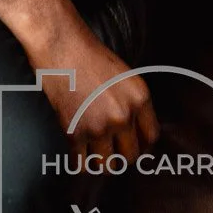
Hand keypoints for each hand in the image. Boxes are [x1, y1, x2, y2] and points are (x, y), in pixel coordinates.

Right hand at [36, 26, 160, 172]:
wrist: (62, 46)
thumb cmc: (91, 55)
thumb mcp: (125, 75)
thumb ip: (133, 102)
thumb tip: (136, 129)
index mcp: (140, 98)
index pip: (151, 137)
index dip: (142, 145)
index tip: (134, 145)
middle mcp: (123, 115)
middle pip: (131, 156)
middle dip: (122, 156)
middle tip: (113, 151)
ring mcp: (99, 126)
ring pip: (107, 166)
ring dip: (101, 162)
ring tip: (95, 154)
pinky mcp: (74, 132)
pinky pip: (81, 164)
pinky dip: (79, 163)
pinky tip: (78, 155)